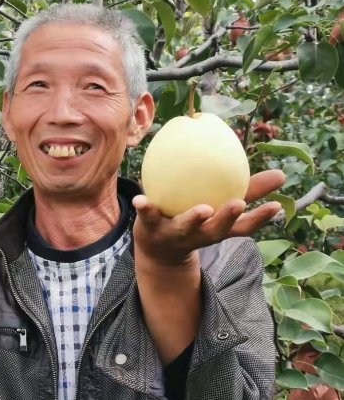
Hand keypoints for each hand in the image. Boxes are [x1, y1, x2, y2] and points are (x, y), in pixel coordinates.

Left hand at [133, 169, 285, 265]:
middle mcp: (197, 235)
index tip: (275, 205)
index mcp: (215, 230)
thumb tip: (281, 174)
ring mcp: (174, 233)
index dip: (259, 219)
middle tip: (238, 203)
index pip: (242, 228)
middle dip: (227, 219)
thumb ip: (247, 190)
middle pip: (215, 231)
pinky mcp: (151, 228)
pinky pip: (148, 217)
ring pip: (184, 227)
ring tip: (203, 209)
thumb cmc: (195, 220)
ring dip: (193, 219)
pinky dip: (145, 209)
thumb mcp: (220, 209)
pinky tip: (141, 198)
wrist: (157, 249)